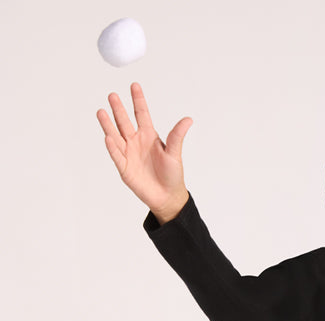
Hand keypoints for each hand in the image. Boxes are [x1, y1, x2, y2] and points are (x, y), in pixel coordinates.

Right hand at [96, 81, 192, 222]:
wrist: (168, 197)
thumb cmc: (173, 175)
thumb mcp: (175, 153)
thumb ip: (177, 136)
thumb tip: (188, 120)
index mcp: (149, 136)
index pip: (142, 114)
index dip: (138, 100)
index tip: (134, 85)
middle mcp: (136, 142)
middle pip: (125, 122)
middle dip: (119, 109)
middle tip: (113, 95)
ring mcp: (129, 154)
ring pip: (116, 136)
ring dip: (109, 125)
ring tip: (101, 111)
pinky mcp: (125, 168)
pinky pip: (117, 155)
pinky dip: (113, 147)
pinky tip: (108, 137)